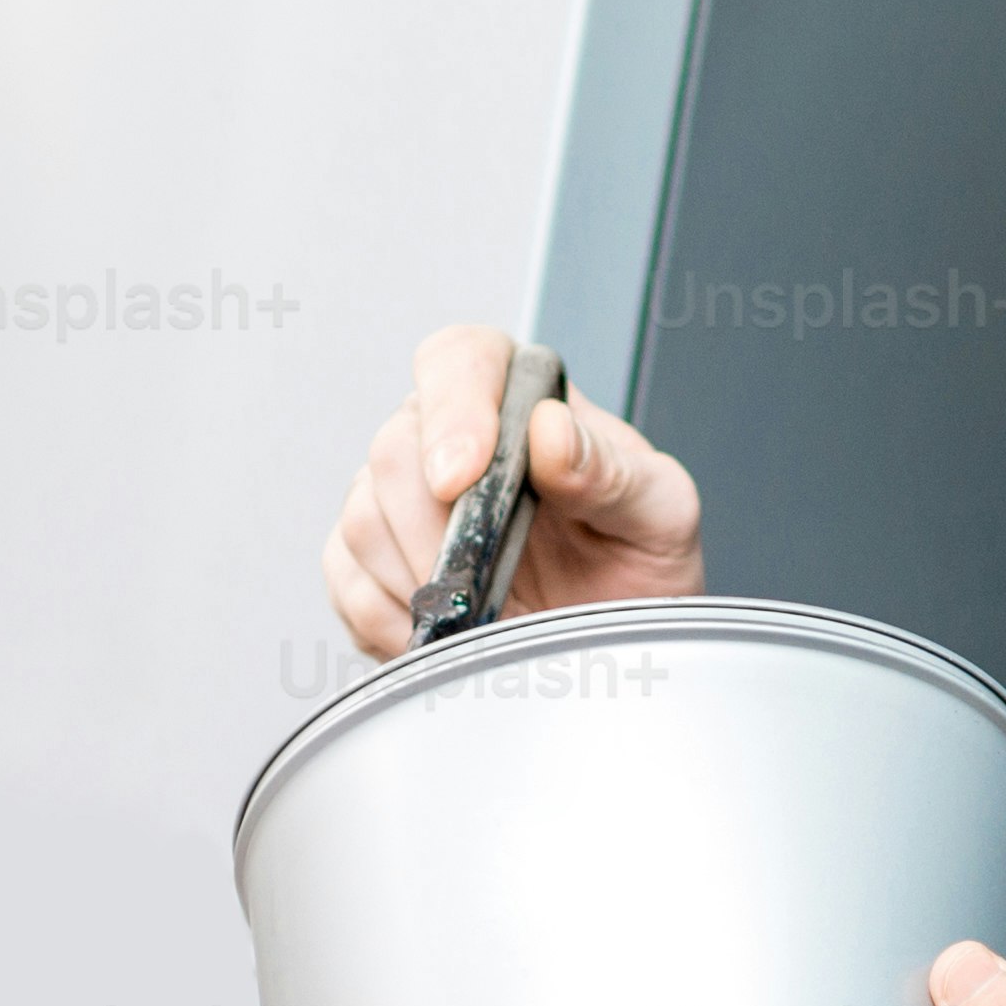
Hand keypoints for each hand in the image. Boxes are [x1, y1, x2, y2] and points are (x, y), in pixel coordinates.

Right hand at [319, 324, 705, 660]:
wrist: (617, 645)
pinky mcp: (371, 559)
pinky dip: (388, 616)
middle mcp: (454, 435)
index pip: (459, 360)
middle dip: (440, 528)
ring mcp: (404, 496)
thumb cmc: (640, 567)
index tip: (460, 479)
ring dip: (420, 579)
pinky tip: (441, 631)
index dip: (451, 413)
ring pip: (363, 516)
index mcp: (522, 399)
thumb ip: (612, 471)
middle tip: (491, 579)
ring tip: (483, 611)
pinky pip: (345, 577)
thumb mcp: (660, 514)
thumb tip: (551, 433)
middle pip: (396, 448)